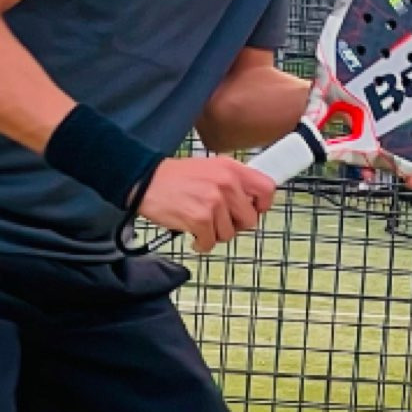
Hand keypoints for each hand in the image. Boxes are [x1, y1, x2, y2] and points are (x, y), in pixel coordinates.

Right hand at [135, 156, 275, 253]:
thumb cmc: (175, 178)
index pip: (267, 189)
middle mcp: (226, 183)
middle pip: (249, 220)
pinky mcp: (200, 219)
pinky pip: (210, 243)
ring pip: (229, 234)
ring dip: (214, 234)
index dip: (262, 205)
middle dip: (235, 225)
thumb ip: (231, 182)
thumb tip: (251, 203)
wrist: (145, 181)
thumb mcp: (209, 168)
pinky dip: (201, 243)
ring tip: (199, 222)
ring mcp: (214, 202)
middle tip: (218, 220)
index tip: (251, 210)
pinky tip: (192, 232)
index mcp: (231, 168)